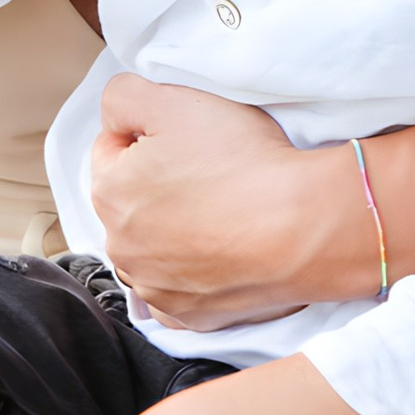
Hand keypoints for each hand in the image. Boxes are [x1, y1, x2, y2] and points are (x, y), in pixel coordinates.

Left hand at [91, 75, 327, 330]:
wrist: (304, 226)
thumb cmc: (242, 163)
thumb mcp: (174, 101)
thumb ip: (124, 97)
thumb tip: (116, 117)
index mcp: (110, 193)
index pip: (113, 148)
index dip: (152, 134)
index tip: (191, 139)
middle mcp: (122, 249)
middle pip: (133, 201)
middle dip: (161, 184)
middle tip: (212, 172)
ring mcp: (156, 288)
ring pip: (155, 247)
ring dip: (177, 230)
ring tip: (224, 211)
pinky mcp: (190, 317)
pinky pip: (180, 290)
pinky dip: (197, 273)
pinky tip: (224, 252)